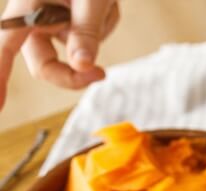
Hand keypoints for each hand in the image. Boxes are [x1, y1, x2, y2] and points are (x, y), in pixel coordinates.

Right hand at [0, 0, 119, 110]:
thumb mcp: (91, 0)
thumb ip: (86, 32)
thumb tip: (83, 66)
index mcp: (25, 8)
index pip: (3, 48)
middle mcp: (32, 18)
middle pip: (44, 66)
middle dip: (73, 75)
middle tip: (102, 75)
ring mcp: (49, 22)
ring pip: (72, 55)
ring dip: (94, 38)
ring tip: (102, 5)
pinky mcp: (66, 23)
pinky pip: (86, 42)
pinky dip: (101, 27)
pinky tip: (103, 5)